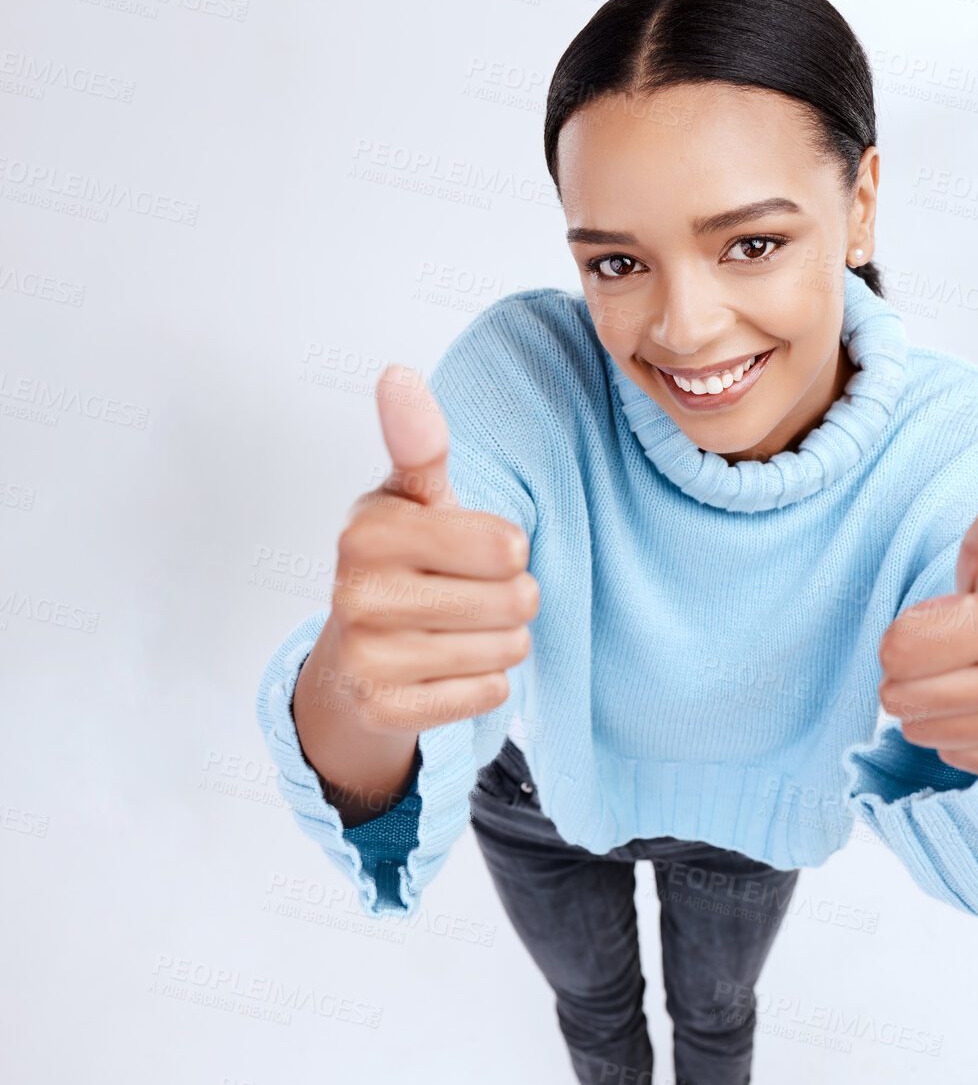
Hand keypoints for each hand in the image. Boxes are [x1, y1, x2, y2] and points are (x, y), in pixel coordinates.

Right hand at [318, 364, 538, 736]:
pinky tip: (447, 672)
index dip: (509, 551)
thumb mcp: (413, 502)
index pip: (507, 545)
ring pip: (508, 650)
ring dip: (501, 644)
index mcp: (369, 529)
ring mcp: (367, 656)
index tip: (476, 552)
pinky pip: (488, 694)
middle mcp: (357, 592)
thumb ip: (418, 445)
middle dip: (512, 600)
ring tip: (460, 633)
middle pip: (517, 600)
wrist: (353, 664)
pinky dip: (483, 685)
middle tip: (471, 599)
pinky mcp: (384, 710)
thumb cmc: (402, 568)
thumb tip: (398, 375)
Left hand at [875, 411, 977, 781]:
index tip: (947, 616)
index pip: (898, 648)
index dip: (908, 631)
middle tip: (951, 650)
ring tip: (970, 677)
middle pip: (908, 697)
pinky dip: (968, 740)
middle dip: (913, 673)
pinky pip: (967, 763)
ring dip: (934, 708)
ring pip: (931, 735)